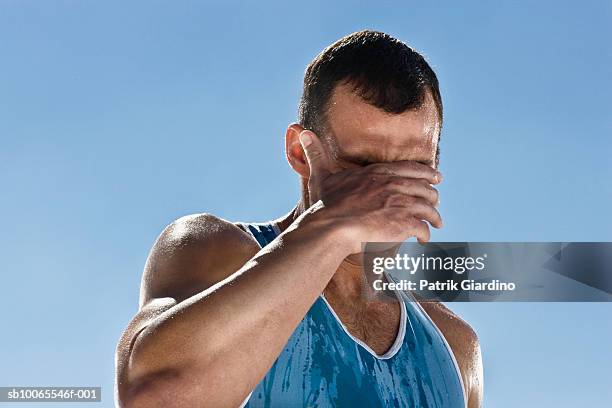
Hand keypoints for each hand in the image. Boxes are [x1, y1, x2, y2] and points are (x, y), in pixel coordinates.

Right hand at [298, 130, 441, 252]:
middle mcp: (393, 185)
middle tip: (435, 203)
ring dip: (434, 216)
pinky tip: (423, 239)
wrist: (330, 227)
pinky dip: (425, 234)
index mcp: (378, 173)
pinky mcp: (402, 223)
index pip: (411, 168)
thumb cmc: (325, 205)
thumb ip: (316, 154)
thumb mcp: (321, 176)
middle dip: (432, 196)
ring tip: (436, 224)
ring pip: (428, 208)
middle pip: (424, 188)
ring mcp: (400, 204)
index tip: (437, 176)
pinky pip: (422, 227)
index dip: (427, 173)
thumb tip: (303, 132)